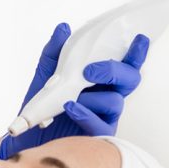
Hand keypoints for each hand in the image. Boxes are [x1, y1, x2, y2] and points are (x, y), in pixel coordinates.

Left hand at [0, 23, 149, 159]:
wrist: (29, 137)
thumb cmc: (43, 108)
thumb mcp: (45, 75)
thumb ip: (55, 52)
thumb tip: (63, 29)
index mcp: (101, 81)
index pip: (124, 65)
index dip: (136, 53)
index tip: (139, 39)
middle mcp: (107, 97)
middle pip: (129, 80)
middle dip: (114, 71)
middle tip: (90, 71)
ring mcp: (105, 118)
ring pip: (115, 102)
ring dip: (92, 97)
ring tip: (69, 99)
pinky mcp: (98, 137)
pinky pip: (101, 126)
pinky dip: (86, 114)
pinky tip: (71, 108)